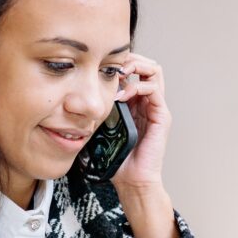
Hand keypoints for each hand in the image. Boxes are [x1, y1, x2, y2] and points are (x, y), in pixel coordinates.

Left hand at [109, 53, 175, 237]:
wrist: (132, 179)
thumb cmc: (117, 157)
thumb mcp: (102, 126)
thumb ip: (98, 110)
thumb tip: (76, 96)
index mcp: (135, 101)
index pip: (134, 69)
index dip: (119, 62)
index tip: (101, 65)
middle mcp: (148, 101)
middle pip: (146, 64)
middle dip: (129, 58)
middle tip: (112, 64)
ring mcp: (156, 107)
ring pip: (154, 70)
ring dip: (136, 66)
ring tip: (120, 74)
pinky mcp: (162, 116)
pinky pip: (154, 89)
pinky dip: (138, 86)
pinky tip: (123, 95)